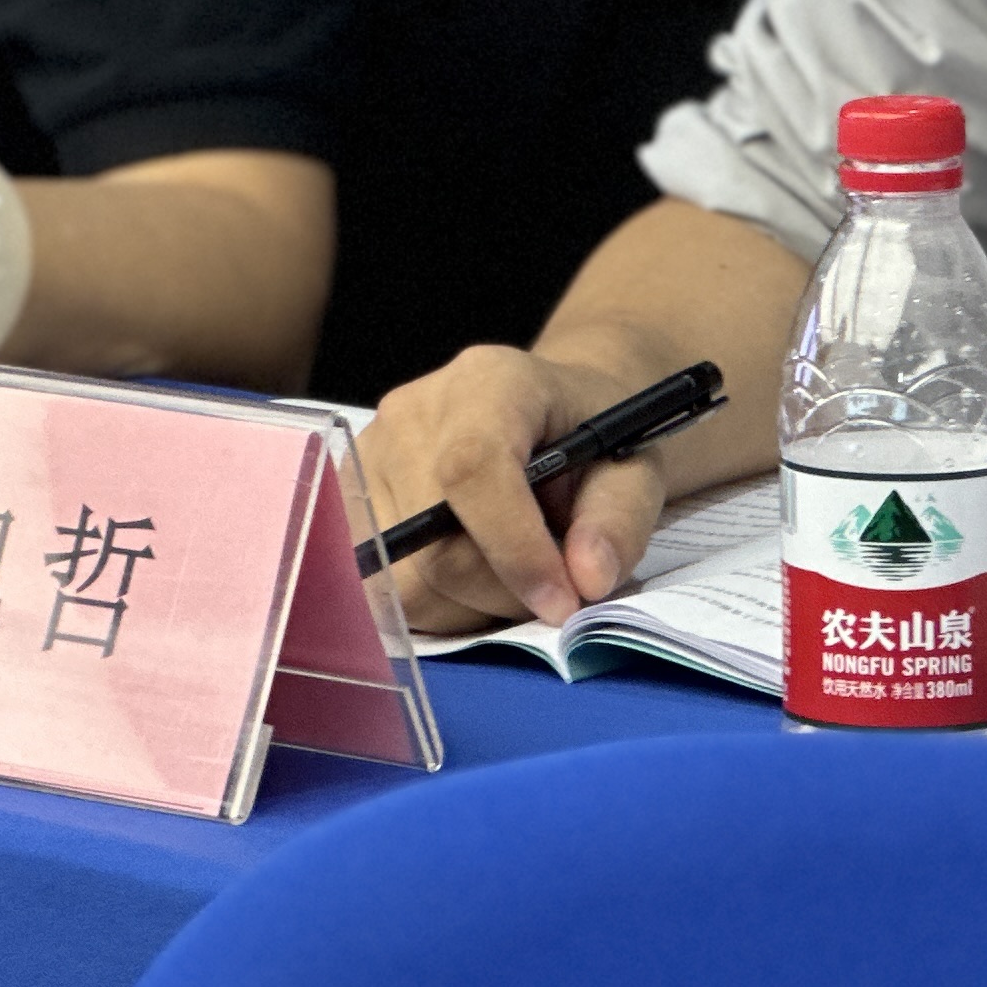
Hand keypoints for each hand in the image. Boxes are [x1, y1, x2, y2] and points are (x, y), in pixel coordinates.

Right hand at [360, 345, 676, 633]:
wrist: (555, 413)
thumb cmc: (594, 438)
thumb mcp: (636, 470)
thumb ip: (618, 522)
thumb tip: (586, 581)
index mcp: (489, 381)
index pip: (473, 468)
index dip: (514, 548)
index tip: (563, 600)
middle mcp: (413, 411)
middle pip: (433, 542)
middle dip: (504, 590)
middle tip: (556, 589)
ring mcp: (370, 455)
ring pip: (403, 579)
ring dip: (470, 605)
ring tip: (517, 574)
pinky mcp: (351, 499)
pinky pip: (382, 587)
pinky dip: (438, 603)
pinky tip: (477, 573)